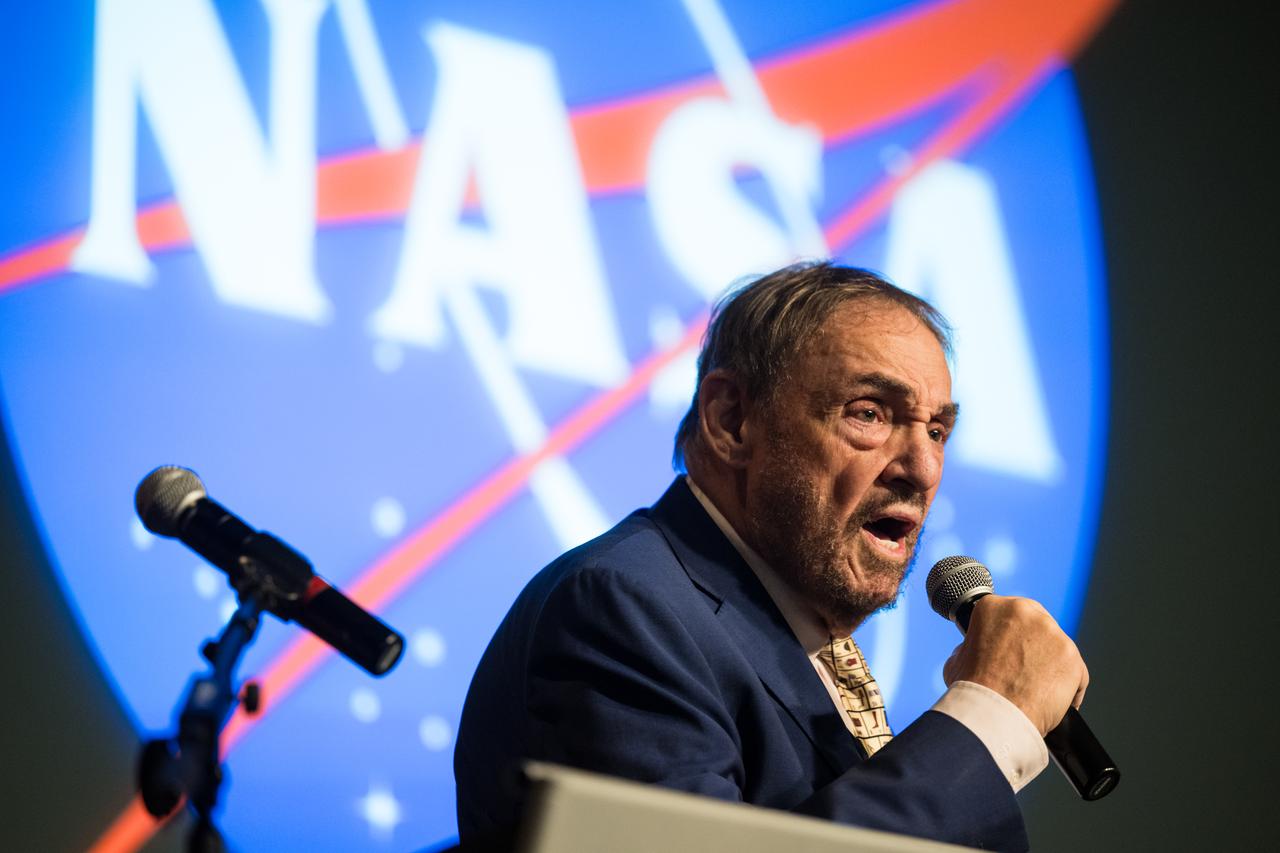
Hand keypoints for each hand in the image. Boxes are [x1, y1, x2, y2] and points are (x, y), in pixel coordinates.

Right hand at [942, 595, 1088, 736]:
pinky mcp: (1073, 659)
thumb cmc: (973, 692)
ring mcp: (1053, 635)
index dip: (1007, 635)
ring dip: (1050, 667)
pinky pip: (1076, 674)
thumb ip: (972, 647)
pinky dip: (1068, 689)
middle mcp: (1026, 613)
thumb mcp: (957, 659)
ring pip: (1057, 650)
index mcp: (993, 607)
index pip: (1007, 615)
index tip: (1005, 651)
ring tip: (1035, 691)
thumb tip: (977, 650)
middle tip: (1022, 671)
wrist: (993, 717)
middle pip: (1037, 626)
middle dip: (1032, 646)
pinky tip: (1054, 703)